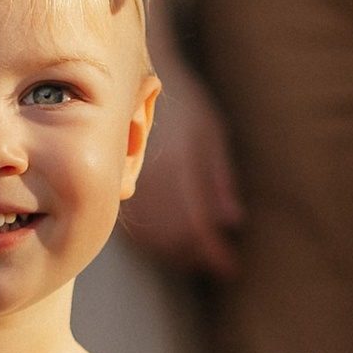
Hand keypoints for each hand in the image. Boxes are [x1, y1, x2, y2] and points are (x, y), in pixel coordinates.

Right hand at [122, 56, 244, 279]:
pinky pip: (140, 228)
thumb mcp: (209, 133)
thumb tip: (233, 222)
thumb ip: (219, 180)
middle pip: (177, 240)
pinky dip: (160, 244)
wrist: (132, 83)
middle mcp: (153, 185)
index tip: (231, 268)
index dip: (216, 254)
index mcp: (180, 171)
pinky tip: (173, 245)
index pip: (199, 228)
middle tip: (222, 267)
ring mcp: (133, 189)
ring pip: (156, 238)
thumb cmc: (181, 105)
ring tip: (201, 260)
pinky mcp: (118, 190)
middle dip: (200, 258)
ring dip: (180, 255)